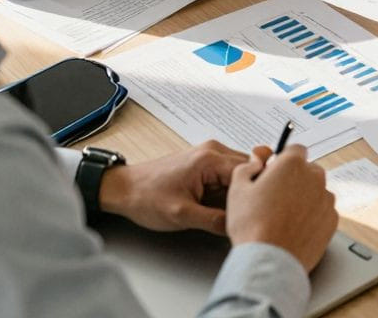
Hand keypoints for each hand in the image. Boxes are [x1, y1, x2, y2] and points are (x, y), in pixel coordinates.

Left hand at [98, 140, 249, 235]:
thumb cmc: (145, 197)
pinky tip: (223, 205)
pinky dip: (229, 189)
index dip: (254, 194)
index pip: (250, 172)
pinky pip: (228, 174)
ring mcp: (209, 154)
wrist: (123, 189)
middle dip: (249, 191)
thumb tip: (238, 226)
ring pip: (240, 172)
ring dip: (240, 191)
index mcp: (209, 159)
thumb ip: (214, 221)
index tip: (253, 211)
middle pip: (250, 169)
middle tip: (245, 213)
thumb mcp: (182, 215)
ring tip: (233, 211)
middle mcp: (213, 150)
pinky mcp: (205, 162)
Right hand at [226, 144, 337, 271]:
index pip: (294, 149)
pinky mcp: (332, 220)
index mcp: (293, 164)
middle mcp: (315, 178)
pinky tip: (294, 228)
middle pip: (307, 170)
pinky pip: (321, 211)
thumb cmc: (252, 225)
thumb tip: (254, 163)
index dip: (282, 159)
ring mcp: (326, 200)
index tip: (274, 171)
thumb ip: (247, 168)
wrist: (269, 260)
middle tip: (274, 197)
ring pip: (315, 191)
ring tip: (282, 217)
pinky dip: (311, 217)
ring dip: (303, 198)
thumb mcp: (237, 189)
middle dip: (294, 179)